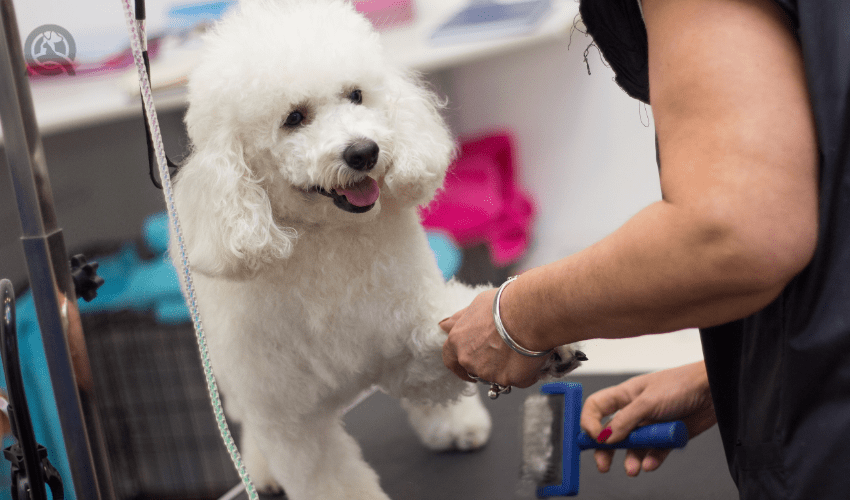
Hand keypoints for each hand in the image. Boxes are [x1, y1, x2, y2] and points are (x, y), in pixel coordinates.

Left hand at [441, 287, 549, 388]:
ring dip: (507, 367)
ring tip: (522, 348)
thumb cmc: (504, 305)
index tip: (466, 367)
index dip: (458, 364)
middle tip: (504, 353)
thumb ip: (460, 320)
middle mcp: (468, 359)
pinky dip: (525, 372)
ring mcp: (487, 372)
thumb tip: (444, 325)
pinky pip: (518, 380)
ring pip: (497, 375)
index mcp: (457, 340)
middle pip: (475, 369)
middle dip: (488, 364)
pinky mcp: (507, 379)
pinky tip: (532, 355)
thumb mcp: (477, 305)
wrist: (528, 313)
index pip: (450, 359)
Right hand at [580, 361, 716, 475]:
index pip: (596, 407)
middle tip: (603, 464)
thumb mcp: (648, 401)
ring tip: (633, 468)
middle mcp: (634, 410)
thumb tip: (605, 437)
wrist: (713, 390)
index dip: (589, 422)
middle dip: (604, 449)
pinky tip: (650, 464)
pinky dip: (651, 460)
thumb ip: (625, 420)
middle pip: (610, 432)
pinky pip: (654, 453)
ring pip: (632, 446)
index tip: (593, 437)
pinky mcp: (666, 437)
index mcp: (625, 395)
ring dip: (630, 458)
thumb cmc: (681, 384)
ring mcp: (650, 425)